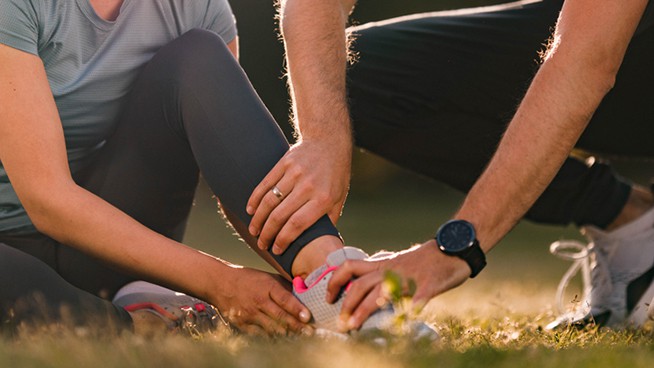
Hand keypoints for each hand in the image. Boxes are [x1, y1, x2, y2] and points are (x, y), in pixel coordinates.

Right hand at [215, 267, 311, 334]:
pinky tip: (282, 340)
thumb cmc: (247, 279)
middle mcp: (258, 301)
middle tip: (310, 332)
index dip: (297, 309)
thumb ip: (284, 285)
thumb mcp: (267, 276)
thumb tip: (304, 292)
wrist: (220, 283)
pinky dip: (271, 338)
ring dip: (287, 334)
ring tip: (300, 338)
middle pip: (280, 316)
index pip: (284, 299)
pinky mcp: (242, 324)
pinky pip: (260, 335)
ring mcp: (249, 314)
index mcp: (267, 286)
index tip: (307, 317)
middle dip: (297, 326)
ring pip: (271, 328)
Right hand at [246, 138, 350, 253]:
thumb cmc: (335, 175)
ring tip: (254, 231)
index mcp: (323, 199)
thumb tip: (319, 243)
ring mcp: (295, 173)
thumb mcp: (339, 198)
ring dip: (258, 219)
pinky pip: (265, 184)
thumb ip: (328, 220)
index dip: (284, 239)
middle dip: (268, 234)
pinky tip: (250, 210)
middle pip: (280, 216)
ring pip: (269, 201)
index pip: (298, 224)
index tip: (276, 250)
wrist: (329, 142)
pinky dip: (255, 199)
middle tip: (262, 244)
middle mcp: (308, 186)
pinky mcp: (284, 163)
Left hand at [326, 240, 470, 330]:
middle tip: (341, 323)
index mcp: (382, 264)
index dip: (335, 282)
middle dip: (346, 304)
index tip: (329, 298)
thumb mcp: (396, 261)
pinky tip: (406, 317)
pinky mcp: (429, 285)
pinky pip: (419, 297)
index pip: (349, 267)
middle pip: (360, 284)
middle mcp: (391, 270)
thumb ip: (379, 269)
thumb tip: (361, 275)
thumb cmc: (424, 259)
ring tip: (354, 326)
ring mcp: (409, 277)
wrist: (452, 248)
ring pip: (381, 292)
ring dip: (364, 310)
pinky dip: (412, 308)